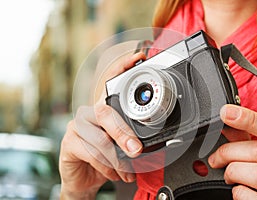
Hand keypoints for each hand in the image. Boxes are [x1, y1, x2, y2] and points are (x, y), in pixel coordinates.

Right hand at [59, 52, 145, 198]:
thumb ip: (132, 137)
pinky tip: (113, 173)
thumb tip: (154, 141)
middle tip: (136, 149)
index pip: (110, 83)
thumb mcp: (121, 145)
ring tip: (127, 171)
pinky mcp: (69, 141)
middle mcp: (89, 112)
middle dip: (123, 133)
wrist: (84, 178)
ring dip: (117, 158)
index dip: (122, 67)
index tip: (137, 57)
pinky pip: (91, 152)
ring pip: (100, 137)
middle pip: (106, 112)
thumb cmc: (105, 158)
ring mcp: (77, 125)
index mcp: (104, 109)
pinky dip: (106, 166)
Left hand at [208, 104, 256, 199]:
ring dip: (234, 171)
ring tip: (228, 176)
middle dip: (230, 151)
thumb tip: (230, 118)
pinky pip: (251, 197)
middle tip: (216, 158)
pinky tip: (238, 191)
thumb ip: (250, 140)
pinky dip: (238, 192)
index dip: (250, 119)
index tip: (226, 112)